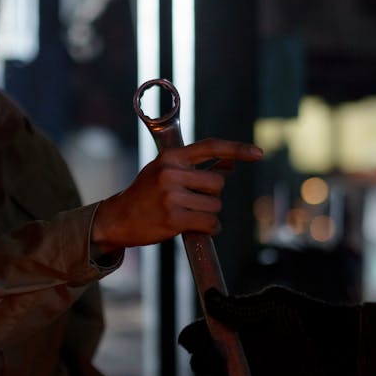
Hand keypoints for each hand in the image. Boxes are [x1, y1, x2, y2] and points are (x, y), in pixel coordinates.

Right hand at [91, 138, 261, 251]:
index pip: (211, 147)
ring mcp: (172, 196)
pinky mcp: (174, 218)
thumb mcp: (164, 172)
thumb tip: (229, 163)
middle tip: (192, 202)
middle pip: (218, 183)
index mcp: (171, 157)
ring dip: (209, 214)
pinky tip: (197, 228)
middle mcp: (171, 173)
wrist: (117, 218)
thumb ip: (194, 167)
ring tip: (188, 215)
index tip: (258, 153)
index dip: (237, 149)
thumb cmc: (145, 195)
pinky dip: (210, 228)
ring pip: (215, 205)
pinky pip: (210, 223)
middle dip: (211, 196)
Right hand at [178, 286, 359, 375]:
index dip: (191, 339)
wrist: (335, 345)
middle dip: (199, 366)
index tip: (193, 341)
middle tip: (213, 364)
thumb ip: (240, 307)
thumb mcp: (272, 305)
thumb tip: (209, 299)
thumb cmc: (306, 316)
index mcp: (231, 328)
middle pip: (199, 364)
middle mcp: (232, 354)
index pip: (198, 336)